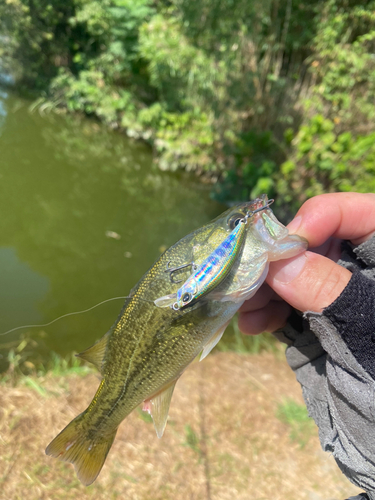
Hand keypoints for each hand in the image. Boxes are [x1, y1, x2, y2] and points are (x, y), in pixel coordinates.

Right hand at [238, 192, 374, 334]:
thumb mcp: (371, 330)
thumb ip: (331, 291)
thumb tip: (280, 262)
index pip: (358, 212)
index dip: (317, 220)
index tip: (283, 247)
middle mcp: (361, 268)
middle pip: (315, 240)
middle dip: (279, 259)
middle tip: (249, 276)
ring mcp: (337, 292)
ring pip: (292, 271)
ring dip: (264, 287)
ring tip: (243, 309)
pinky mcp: (317, 316)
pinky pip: (285, 301)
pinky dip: (265, 308)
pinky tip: (252, 323)